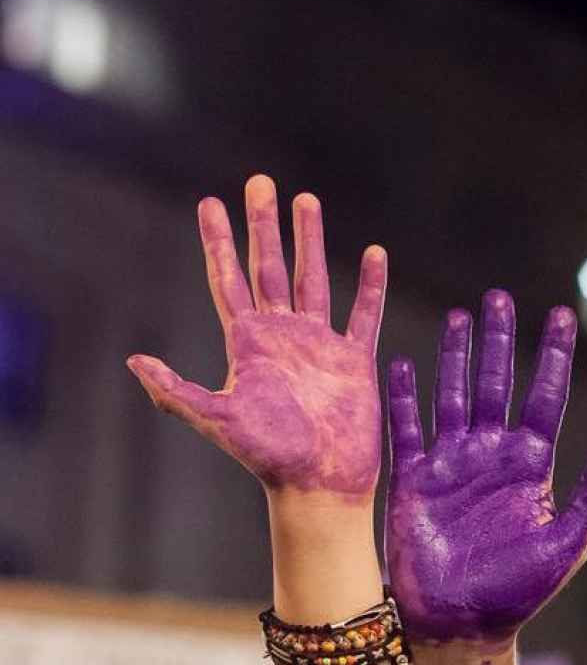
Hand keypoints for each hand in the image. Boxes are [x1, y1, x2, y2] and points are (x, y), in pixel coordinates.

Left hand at [126, 175, 387, 496]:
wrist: (318, 481)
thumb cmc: (267, 456)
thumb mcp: (218, 419)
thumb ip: (177, 390)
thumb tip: (134, 360)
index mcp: (248, 343)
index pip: (228, 279)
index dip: (218, 241)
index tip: (210, 202)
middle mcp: (282, 335)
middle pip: (270, 266)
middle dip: (264, 225)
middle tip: (261, 182)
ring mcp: (319, 343)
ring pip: (313, 278)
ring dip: (310, 240)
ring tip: (307, 200)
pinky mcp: (353, 358)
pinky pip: (363, 312)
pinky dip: (369, 284)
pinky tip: (374, 254)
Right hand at [386, 289, 586, 642]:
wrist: (461, 627)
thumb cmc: (519, 592)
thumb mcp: (566, 543)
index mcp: (532, 465)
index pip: (545, 396)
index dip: (553, 356)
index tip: (562, 314)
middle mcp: (492, 455)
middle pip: (498, 383)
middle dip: (500, 341)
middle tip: (499, 297)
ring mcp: (452, 463)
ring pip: (454, 395)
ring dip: (455, 357)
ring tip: (459, 316)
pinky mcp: (414, 480)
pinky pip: (407, 429)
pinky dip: (404, 397)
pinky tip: (401, 362)